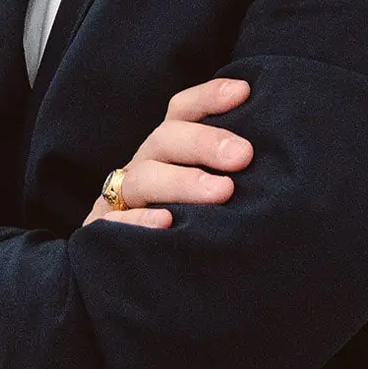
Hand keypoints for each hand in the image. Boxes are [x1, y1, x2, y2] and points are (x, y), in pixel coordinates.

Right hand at [83, 78, 252, 228]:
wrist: (136, 276)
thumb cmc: (189, 223)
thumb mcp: (209, 189)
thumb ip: (229, 169)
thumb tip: (266, 153)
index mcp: (168, 150)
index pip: (182, 111)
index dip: (209, 98)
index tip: (243, 92)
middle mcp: (144, 166)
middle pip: (166, 140)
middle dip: (205, 142)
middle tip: (243, 155)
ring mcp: (121, 200)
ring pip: (144, 179)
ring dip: (183, 182)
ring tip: (223, 192)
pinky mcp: (102, 234)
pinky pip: (114, 224)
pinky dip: (140, 221)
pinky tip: (166, 222)